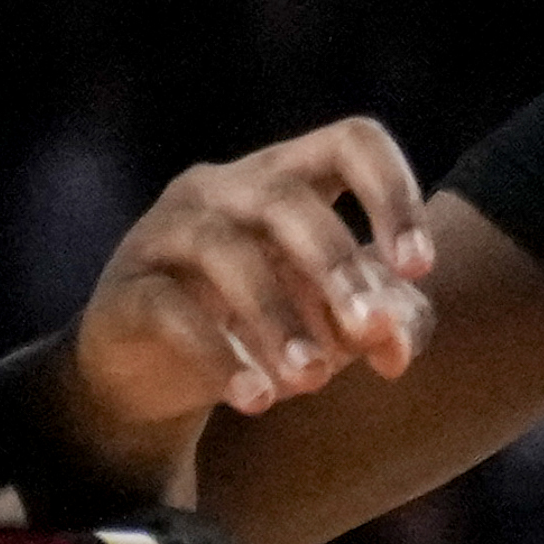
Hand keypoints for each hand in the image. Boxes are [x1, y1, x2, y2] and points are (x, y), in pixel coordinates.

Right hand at [49, 116, 437, 498]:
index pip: (350, 144)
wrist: (148, 375)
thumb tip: (393, 344)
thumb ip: (385, 323)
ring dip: (278, 316)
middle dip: (336, 265)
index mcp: (284, 180)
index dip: (394, 193)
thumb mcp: (334, 323)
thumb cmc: (257, 328)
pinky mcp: (125, 288)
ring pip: (225, 250)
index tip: (418, 267)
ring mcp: (163, 232)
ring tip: (311, 380)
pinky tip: (256, 399)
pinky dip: (219, 357)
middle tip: (367, 331)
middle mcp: (221, 190)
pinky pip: (171, 310)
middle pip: (286, 198)